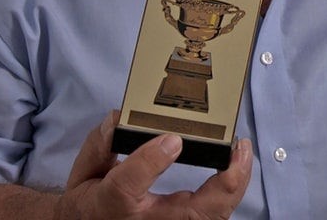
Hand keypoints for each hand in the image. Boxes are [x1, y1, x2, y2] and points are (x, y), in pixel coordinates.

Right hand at [54, 110, 250, 219]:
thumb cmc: (92, 202)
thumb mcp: (84, 172)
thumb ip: (100, 144)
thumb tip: (119, 117)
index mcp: (110, 204)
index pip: (128, 186)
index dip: (150, 161)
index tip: (171, 139)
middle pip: (192, 214)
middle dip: (224, 183)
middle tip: (237, 148)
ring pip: (211, 218)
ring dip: (234, 187)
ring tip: (242, 154)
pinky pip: (212, 216)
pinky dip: (230, 194)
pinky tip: (237, 169)